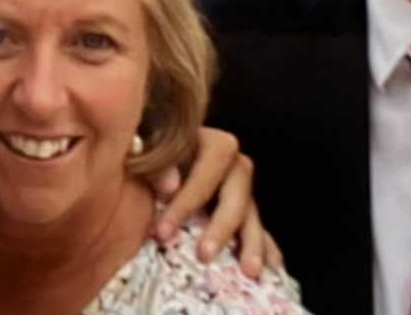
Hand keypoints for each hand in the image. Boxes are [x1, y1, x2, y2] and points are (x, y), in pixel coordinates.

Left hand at [148, 128, 283, 277]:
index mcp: (204, 141)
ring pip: (252, 210)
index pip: (210, 161)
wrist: (142, 172)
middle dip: (223, 223)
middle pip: (239, 186)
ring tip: (250, 270)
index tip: (164, 232)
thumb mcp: (139, 155)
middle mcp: (228, 162)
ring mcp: (238, 188)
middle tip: (204, 255)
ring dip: (252, 240)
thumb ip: (151, 162)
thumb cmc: (140, 159)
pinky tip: (272, 266)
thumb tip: (170, 184)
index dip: (190, 196)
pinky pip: (260, 228)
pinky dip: (265, 247)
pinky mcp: (242, 212)